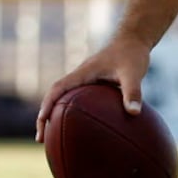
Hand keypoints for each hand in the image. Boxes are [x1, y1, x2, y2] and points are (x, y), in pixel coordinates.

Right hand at [35, 35, 151, 142]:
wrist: (135, 38)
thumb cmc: (132, 54)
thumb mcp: (134, 72)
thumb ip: (133, 92)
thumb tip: (134, 113)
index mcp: (84, 72)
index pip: (58, 89)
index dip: (47, 105)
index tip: (41, 122)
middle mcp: (81, 76)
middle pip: (55, 96)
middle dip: (45, 116)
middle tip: (42, 139)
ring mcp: (86, 79)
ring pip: (64, 98)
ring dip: (56, 115)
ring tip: (54, 138)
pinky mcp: (94, 83)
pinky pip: (77, 99)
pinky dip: (73, 111)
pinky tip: (81, 126)